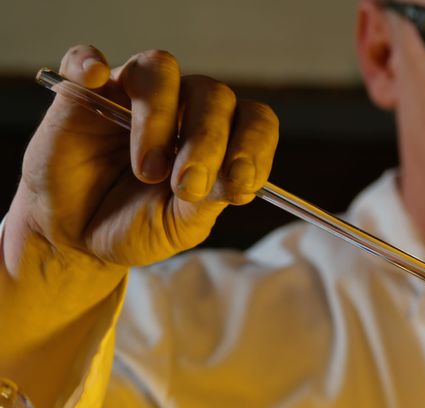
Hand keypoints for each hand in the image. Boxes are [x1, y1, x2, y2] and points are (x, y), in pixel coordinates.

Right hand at [8, 44, 278, 273]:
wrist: (77, 237)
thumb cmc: (136, 226)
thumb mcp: (179, 227)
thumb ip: (207, 202)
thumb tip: (236, 181)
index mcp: (218, 137)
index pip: (254, 120)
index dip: (255, 146)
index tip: (241, 183)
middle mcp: (182, 107)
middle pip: (214, 94)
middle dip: (207, 143)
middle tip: (187, 186)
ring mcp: (132, 94)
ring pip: (161, 71)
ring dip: (160, 119)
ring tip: (147, 171)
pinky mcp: (83, 92)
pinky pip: (85, 60)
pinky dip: (89, 63)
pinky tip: (94, 78)